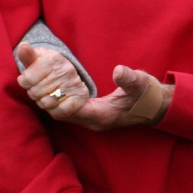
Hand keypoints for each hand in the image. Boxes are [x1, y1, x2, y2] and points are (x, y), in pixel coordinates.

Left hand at [17, 43, 93, 119]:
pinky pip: (59, 112)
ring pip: (46, 103)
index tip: (29, 79)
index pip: (27, 79)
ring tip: (46, 95)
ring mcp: (74, 83)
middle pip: (36, 92)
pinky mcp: (81, 96)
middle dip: (33, 93)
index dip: (24, 83)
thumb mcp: (35, 59)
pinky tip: (55, 103)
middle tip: (38, 88)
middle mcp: (66, 69)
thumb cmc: (45, 67)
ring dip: (42, 102)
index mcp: (54, 58)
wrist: (66, 74)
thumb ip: (27, 55)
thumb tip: (23, 46)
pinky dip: (53, 111)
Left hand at [48, 62, 172, 131]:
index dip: (56, 100)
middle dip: (49, 101)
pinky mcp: (94, 118)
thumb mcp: (141, 82)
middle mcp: (95, 122)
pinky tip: (56, 90)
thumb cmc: (148, 95)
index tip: (44, 85)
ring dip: (53, 103)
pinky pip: (71, 114)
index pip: (72, 111)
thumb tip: (118, 71)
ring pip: (65, 116)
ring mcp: (94, 121)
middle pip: (64, 115)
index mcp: (103, 115)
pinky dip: (61, 103)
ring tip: (40, 85)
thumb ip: (129, 78)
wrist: (157, 106)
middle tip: (35, 83)